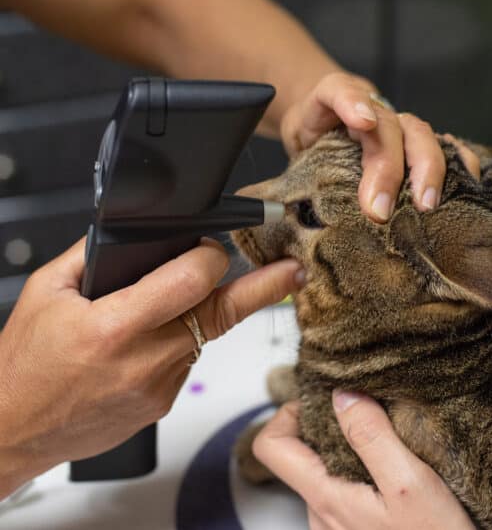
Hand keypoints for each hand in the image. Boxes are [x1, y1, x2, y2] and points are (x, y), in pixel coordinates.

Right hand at [0, 237, 303, 497]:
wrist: (14, 429)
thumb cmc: (25, 366)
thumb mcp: (46, 293)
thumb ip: (90, 256)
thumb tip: (129, 235)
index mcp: (114, 327)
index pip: (191, 282)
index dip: (211, 258)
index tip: (216, 248)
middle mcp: (144, 360)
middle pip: (219, 312)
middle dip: (262, 287)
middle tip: (292, 270)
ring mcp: (159, 387)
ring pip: (203, 335)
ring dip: (200, 312)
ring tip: (169, 303)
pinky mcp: (163, 404)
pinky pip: (187, 360)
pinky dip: (179, 341)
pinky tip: (149, 340)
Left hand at [254, 394, 475, 529]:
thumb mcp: (411, 485)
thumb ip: (372, 438)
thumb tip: (342, 395)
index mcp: (325, 496)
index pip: (270, 446)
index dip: (286, 414)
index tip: (320, 403)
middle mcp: (321, 512)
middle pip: (298, 453)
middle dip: (326, 425)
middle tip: (364, 411)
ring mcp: (335, 524)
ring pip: (323, 469)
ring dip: (347, 448)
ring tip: (386, 441)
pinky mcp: (354, 529)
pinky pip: (342, 487)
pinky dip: (359, 469)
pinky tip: (392, 470)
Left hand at [280, 71, 480, 222]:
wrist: (322, 122)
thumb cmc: (309, 138)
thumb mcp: (292, 146)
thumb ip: (293, 163)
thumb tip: (290, 209)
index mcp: (334, 102)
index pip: (339, 93)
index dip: (352, 103)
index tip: (363, 122)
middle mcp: (371, 109)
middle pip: (386, 127)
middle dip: (387, 168)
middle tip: (379, 211)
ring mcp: (395, 124)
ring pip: (418, 134)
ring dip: (426, 169)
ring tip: (425, 204)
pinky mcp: (413, 141)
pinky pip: (441, 145)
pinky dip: (456, 161)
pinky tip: (465, 182)